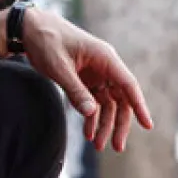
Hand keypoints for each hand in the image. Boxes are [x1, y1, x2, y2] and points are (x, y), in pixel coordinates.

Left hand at [0, 7, 153, 151]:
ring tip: (97, 145)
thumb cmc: (47, 41)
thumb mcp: (59, 68)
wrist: (30, 29)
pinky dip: (91, 117)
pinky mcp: (84, 79)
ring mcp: (95, 73)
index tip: (147, 125)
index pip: (128, 85)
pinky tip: (88, 133)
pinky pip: (92, 101)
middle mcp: (104, 66)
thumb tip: (91, 112)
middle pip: (120, 99)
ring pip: (107, 103)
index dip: (139, 106)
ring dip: (104, 124)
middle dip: (119, 124)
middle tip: (117, 147)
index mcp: (105, 58)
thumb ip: (75, 91)